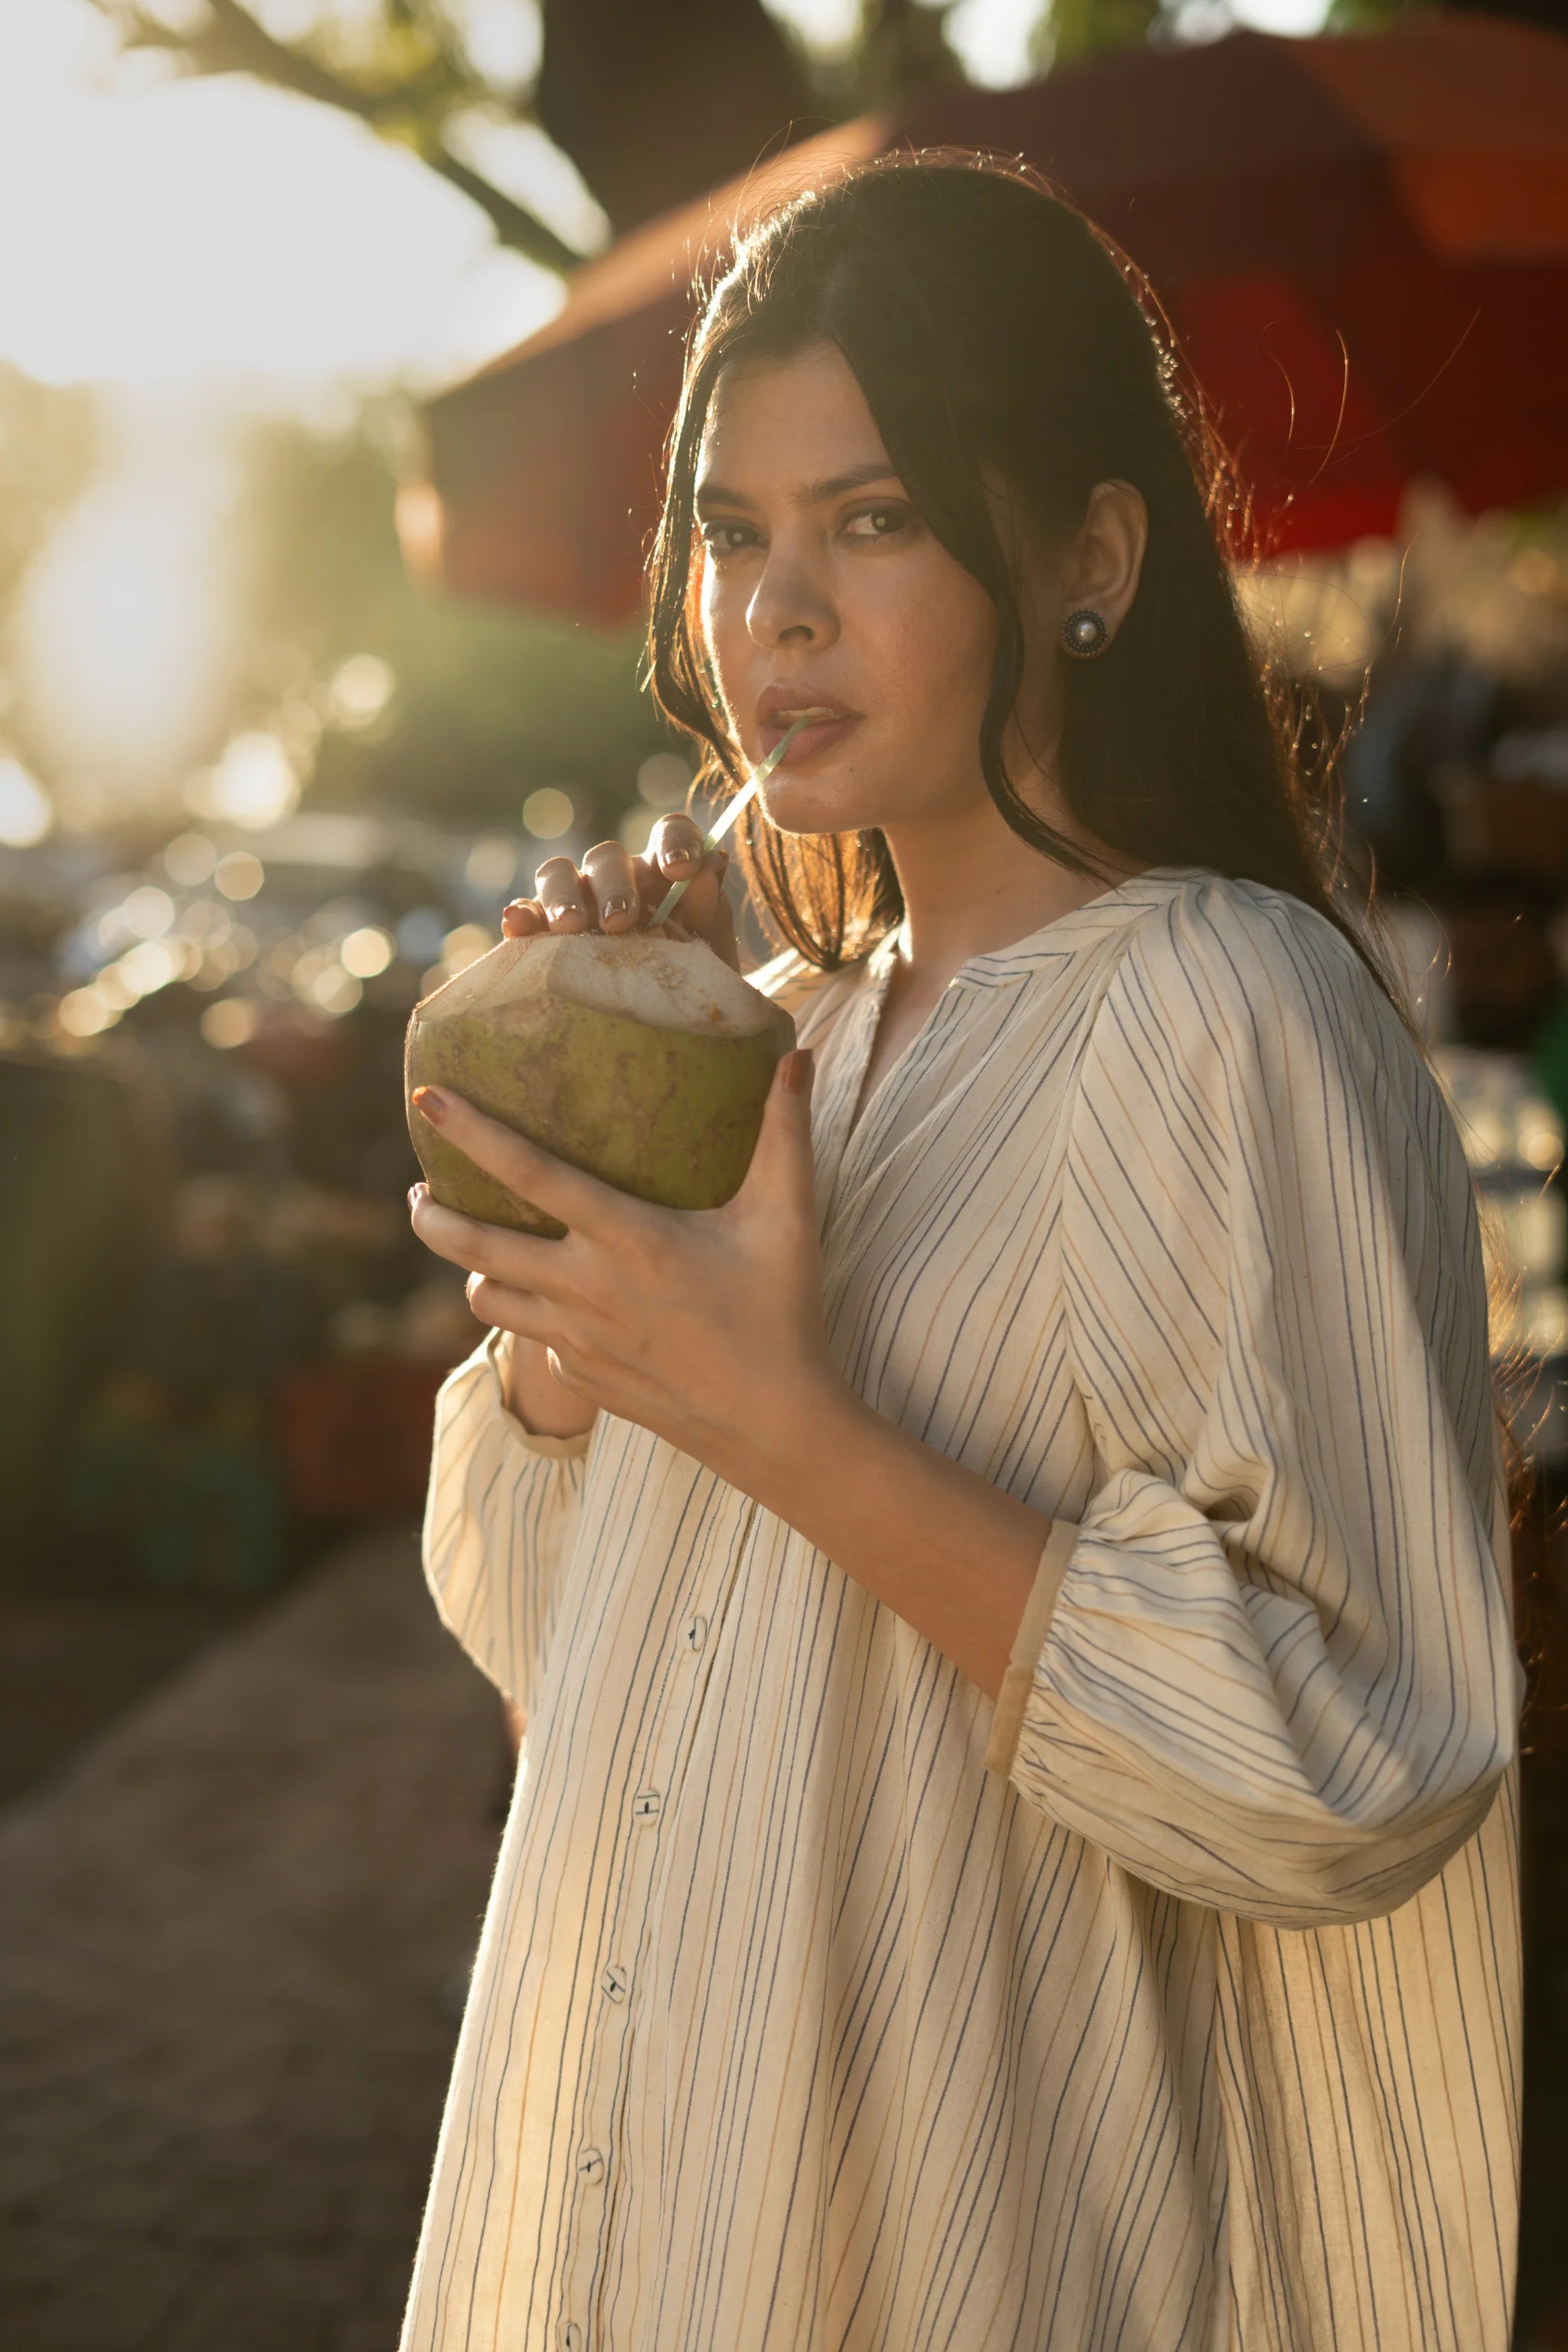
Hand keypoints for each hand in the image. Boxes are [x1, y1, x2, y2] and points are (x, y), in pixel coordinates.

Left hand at [407, 1047, 839, 1480]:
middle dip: (429, 1214)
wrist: (772, 1425)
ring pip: (484, 1297)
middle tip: (418, 1190)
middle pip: (473, 1245)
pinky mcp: (581, 1376)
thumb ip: (785, 1132)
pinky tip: (546, 1299)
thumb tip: (797, 1055)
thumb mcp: (787, 1218)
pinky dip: (526, 1312)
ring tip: (471, 1242)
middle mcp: (585, 1288)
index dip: (473, 1132)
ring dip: (469, 1267)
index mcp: (627, 1238)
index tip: (429, 1097)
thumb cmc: (781, 1313)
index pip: (529, 1174)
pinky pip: (531, 1337)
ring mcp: (576, 1339)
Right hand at [501, 815, 739, 971]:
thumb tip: (710, 865)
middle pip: (607, 857)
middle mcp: (619, 878)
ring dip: (564, 897)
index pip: (670, 834)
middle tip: (619, 922)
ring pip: (560, 875)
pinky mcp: (545, 929)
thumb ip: (709, 906)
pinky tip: (515, 927)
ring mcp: (579, 900)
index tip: (680, 870)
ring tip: (569, 928)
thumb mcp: (709, 946)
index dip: (675, 842)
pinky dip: (521, 916)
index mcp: (665, 872)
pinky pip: (528, 914)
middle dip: (613, 887)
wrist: (670, 1021)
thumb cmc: (694, 976)